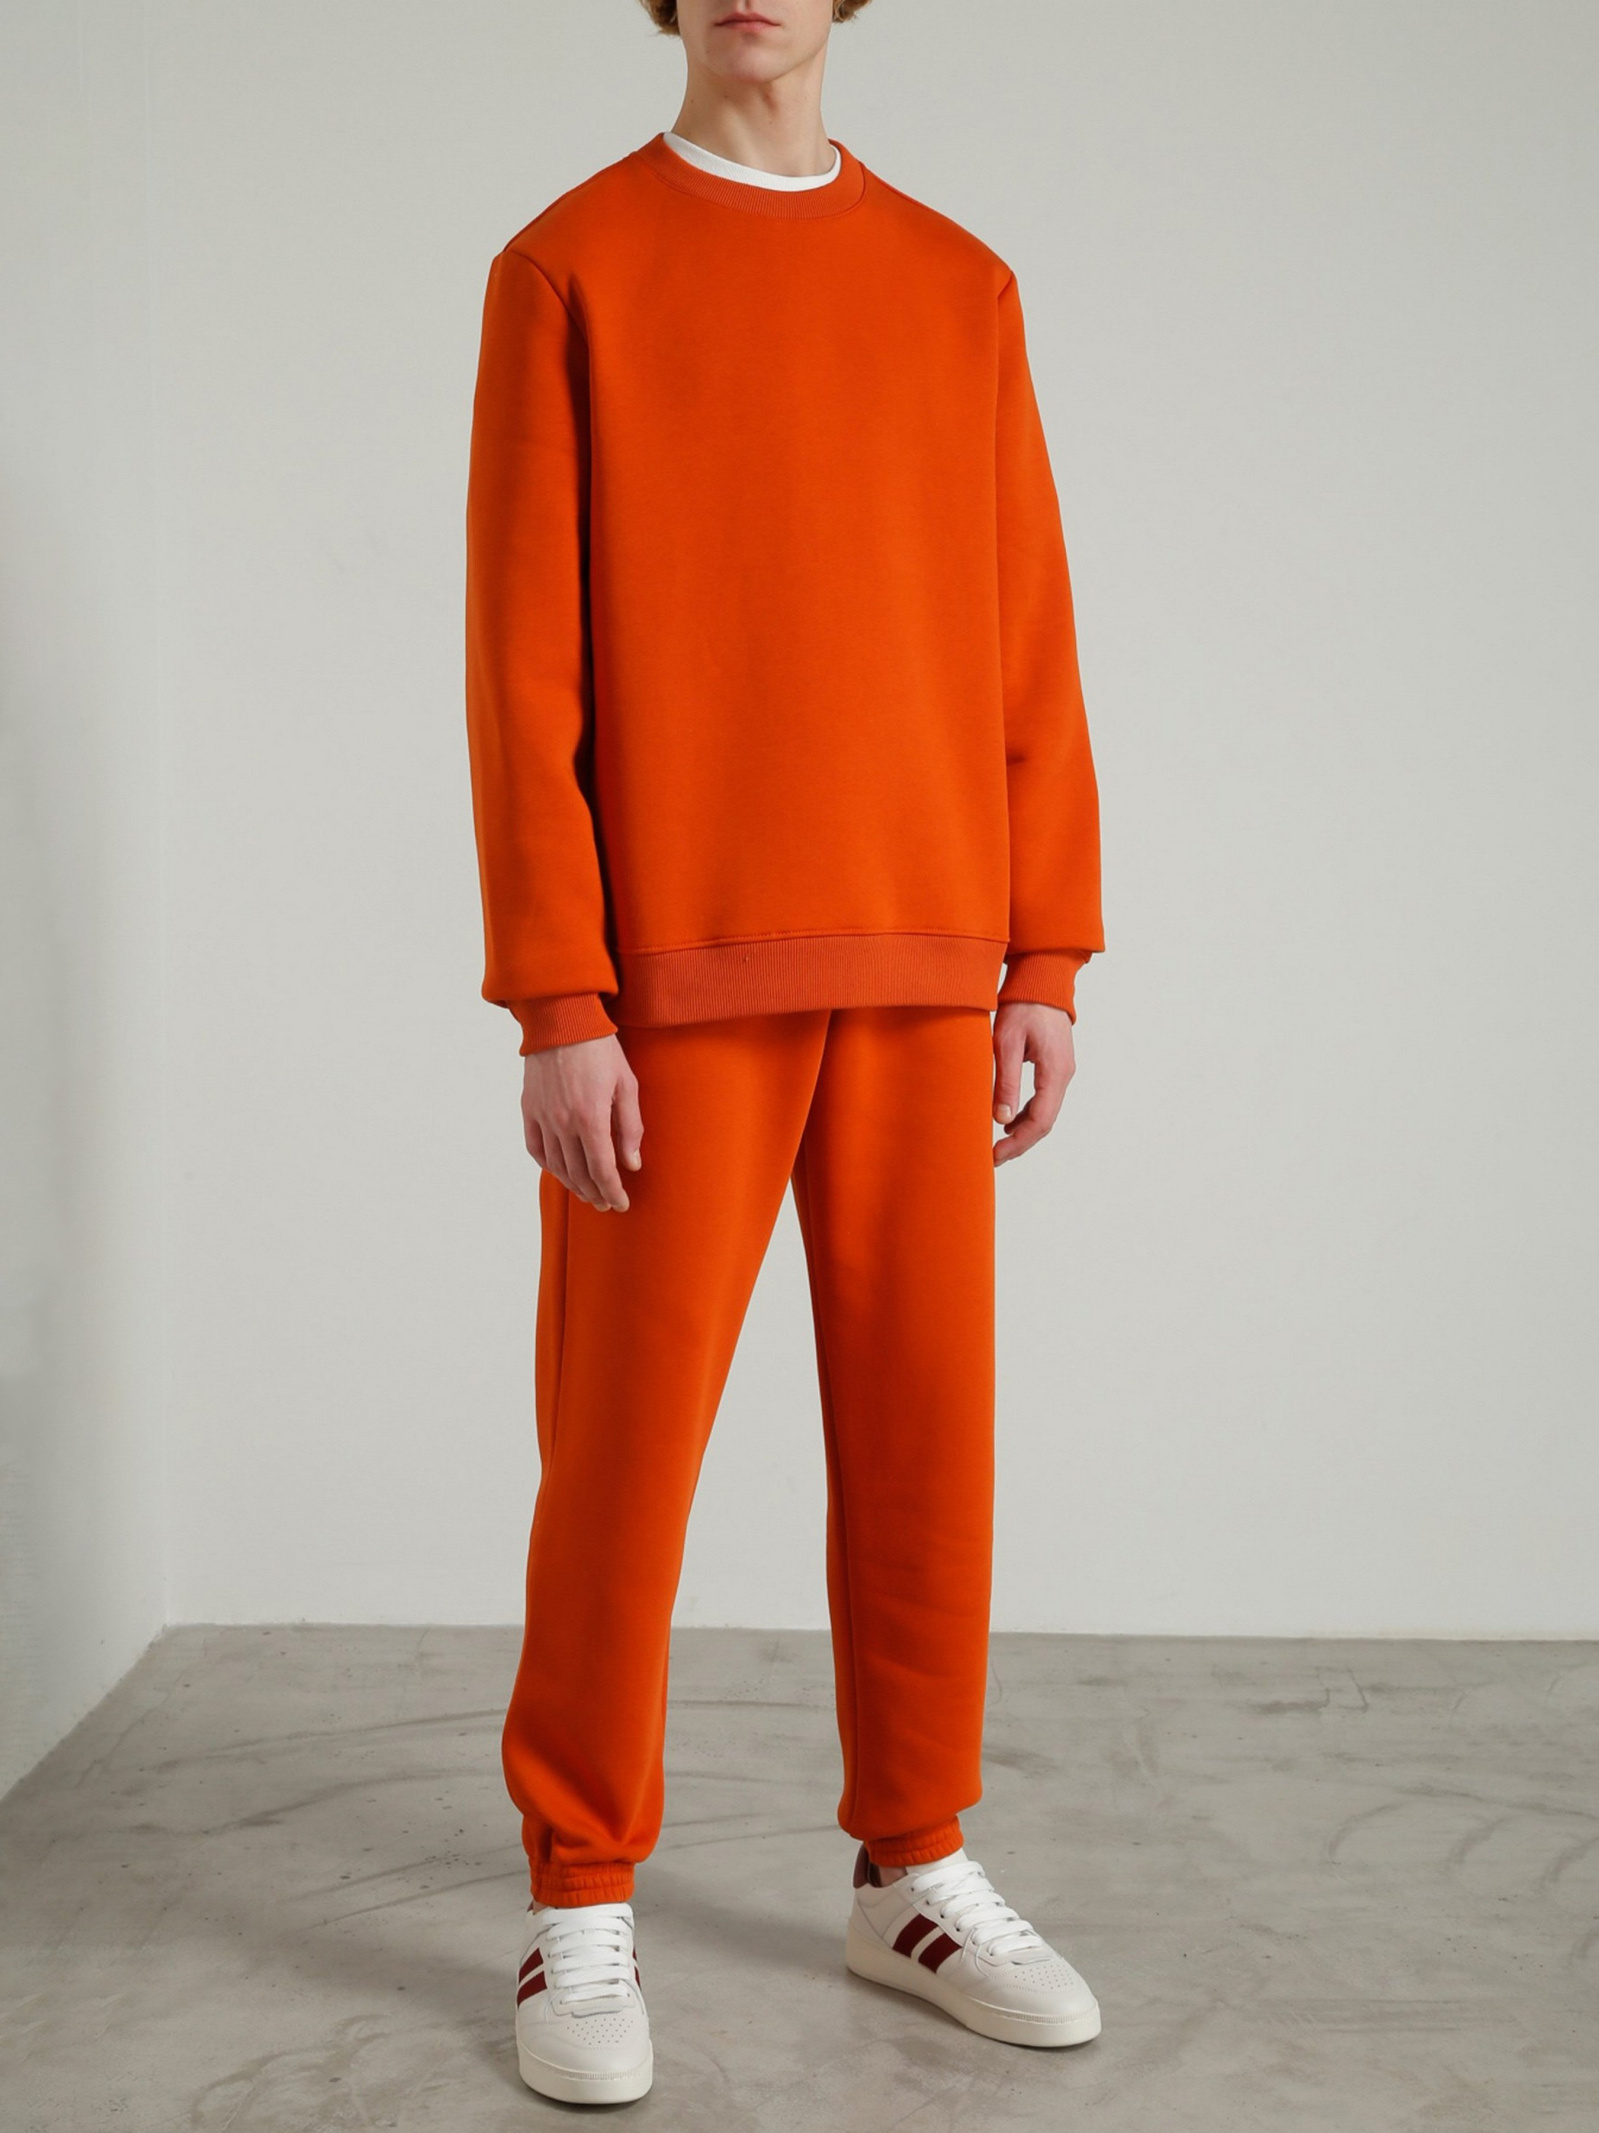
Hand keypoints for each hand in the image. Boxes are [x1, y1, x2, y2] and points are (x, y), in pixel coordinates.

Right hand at [521, 1034, 642, 1210]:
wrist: (562, 1020)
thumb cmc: (600, 1049)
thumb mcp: (627, 1084)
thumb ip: (630, 1127)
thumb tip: (632, 1163)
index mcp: (591, 1118)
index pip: (602, 1169)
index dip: (613, 1191)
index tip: (621, 1203)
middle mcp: (564, 1123)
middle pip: (579, 1173)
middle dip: (595, 1193)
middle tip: (607, 1203)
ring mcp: (543, 1117)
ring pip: (557, 1166)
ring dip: (573, 1185)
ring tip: (587, 1194)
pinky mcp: (529, 1109)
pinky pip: (536, 1148)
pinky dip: (548, 1165)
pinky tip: (560, 1171)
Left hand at [991, 1001, 1074, 1167]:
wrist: (1042, 979)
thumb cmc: (1022, 1006)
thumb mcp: (1007, 1042)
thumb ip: (1006, 1081)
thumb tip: (1000, 1118)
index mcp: (1055, 1072)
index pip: (1040, 1121)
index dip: (1018, 1143)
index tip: (995, 1155)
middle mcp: (1063, 1075)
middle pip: (1045, 1122)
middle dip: (1020, 1142)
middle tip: (993, 1157)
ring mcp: (1062, 1071)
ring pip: (1045, 1112)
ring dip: (1023, 1130)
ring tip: (998, 1143)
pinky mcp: (1055, 1066)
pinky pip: (1044, 1099)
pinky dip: (1027, 1114)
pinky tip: (1008, 1119)